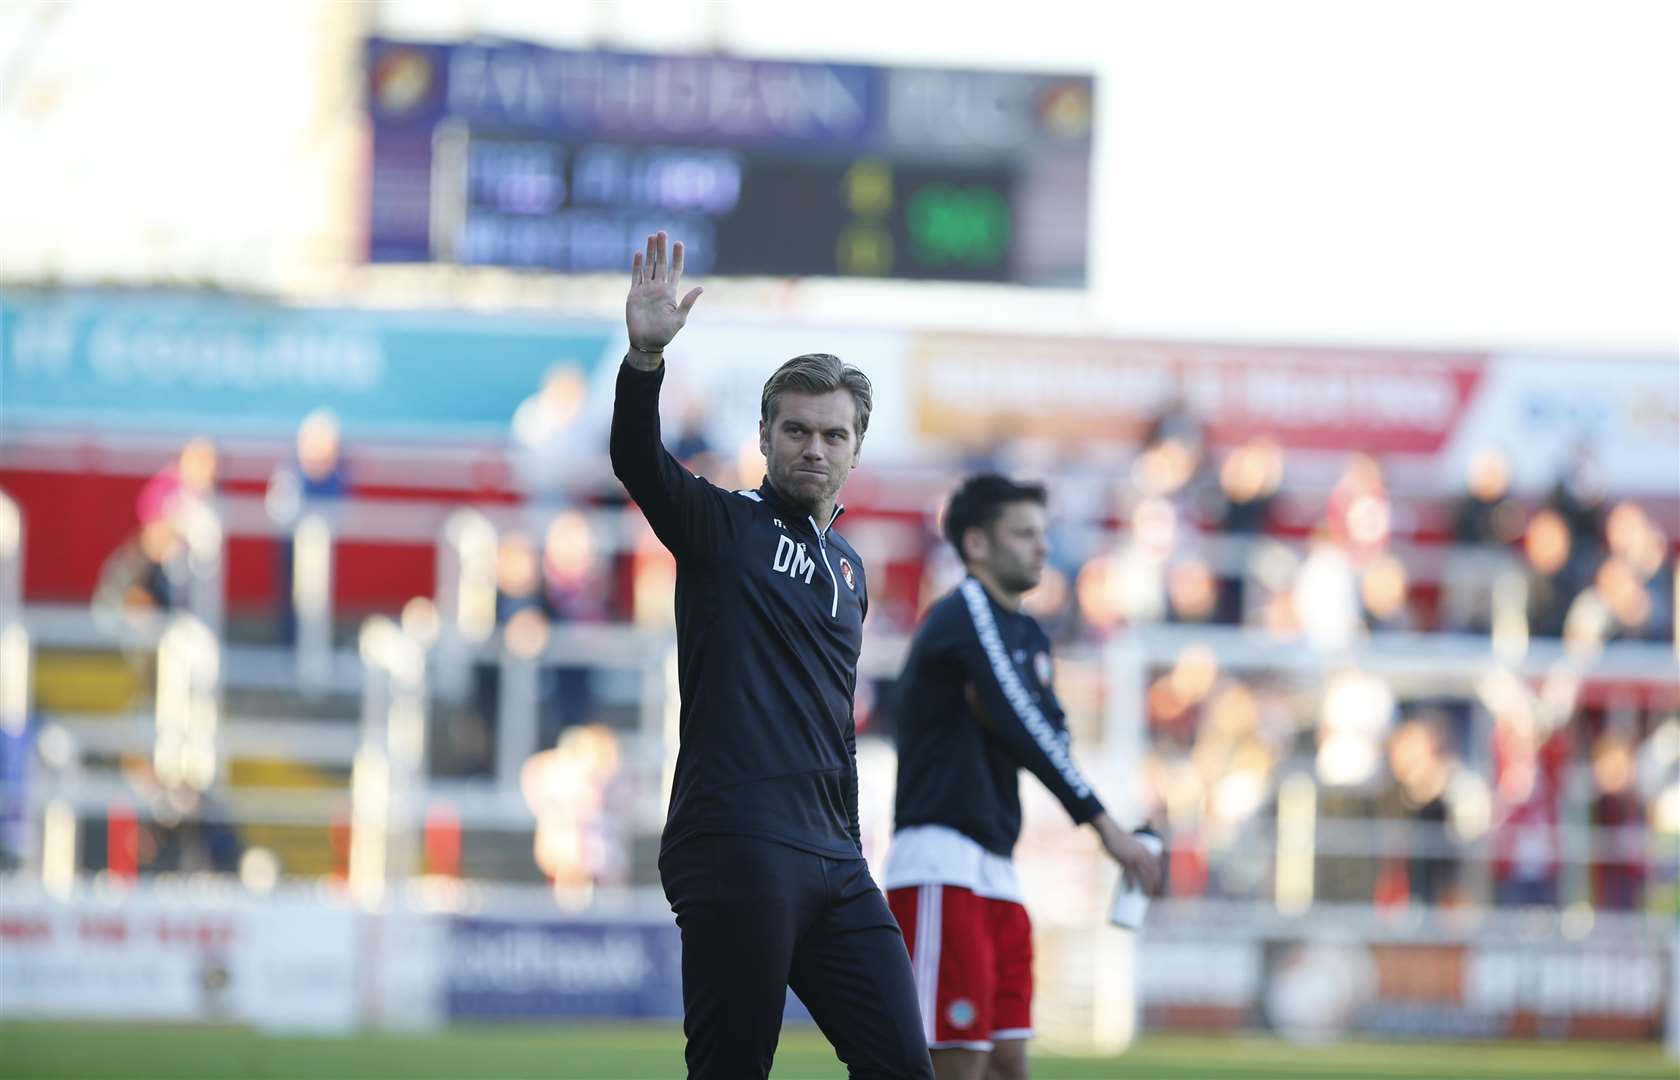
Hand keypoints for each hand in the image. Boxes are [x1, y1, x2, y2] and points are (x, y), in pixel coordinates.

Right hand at [626, 231, 702, 356]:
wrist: (646, 342)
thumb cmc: (665, 334)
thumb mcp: (679, 319)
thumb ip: (688, 302)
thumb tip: (701, 288)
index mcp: (670, 293)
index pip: (675, 270)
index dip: (677, 256)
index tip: (679, 243)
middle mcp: (658, 288)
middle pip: (661, 264)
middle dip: (662, 248)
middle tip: (662, 232)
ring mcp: (646, 290)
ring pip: (648, 266)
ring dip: (650, 252)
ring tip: (651, 237)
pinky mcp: (634, 294)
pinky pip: (636, 276)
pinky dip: (637, 265)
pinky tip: (640, 253)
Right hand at [1092, 813, 1162, 895]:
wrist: (1110, 831)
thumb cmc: (1118, 838)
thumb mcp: (1130, 844)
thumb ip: (1132, 854)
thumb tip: (1129, 867)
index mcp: (1145, 850)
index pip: (1156, 866)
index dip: (1158, 876)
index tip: (1157, 885)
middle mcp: (1143, 854)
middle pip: (1153, 873)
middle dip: (1154, 885)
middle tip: (1152, 893)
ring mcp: (1134, 858)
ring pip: (1145, 876)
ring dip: (1147, 887)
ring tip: (1146, 895)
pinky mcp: (1125, 861)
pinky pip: (1130, 876)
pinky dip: (1131, 884)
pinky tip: (1130, 890)